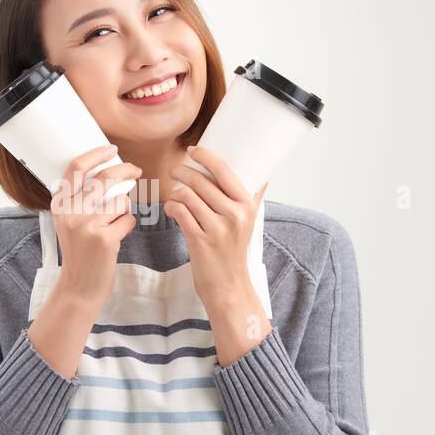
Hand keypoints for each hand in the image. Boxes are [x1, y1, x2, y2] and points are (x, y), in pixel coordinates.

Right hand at [48, 143, 140, 309]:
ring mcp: (88, 226)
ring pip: (120, 201)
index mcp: (60, 205)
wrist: (79, 286)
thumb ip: (80, 199)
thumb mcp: (68, 222)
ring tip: (114, 226)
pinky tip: (117, 238)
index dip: (96, 155)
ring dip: (124, 210)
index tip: (112, 149)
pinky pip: (128, 220)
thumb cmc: (79, 252)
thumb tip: (108, 173)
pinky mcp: (105, 239)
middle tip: (135, 171)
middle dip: (125, 170)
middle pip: (104, 178)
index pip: (76, 168)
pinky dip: (127, 226)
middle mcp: (71, 213)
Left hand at [165, 146, 266, 306]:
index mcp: (247, 205)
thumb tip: (263, 175)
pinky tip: (172, 209)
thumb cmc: (233, 250)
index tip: (192, 150)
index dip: (205, 155)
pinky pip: (180, 212)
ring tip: (175, 194)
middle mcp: (235, 214)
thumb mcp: (248, 222)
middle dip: (183, 172)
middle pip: (201, 181)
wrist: (228, 284)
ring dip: (176, 192)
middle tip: (176, 172)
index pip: (223, 169)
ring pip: (187, 195)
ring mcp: (217, 228)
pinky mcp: (200, 240)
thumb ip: (252, 198)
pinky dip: (172, 207)